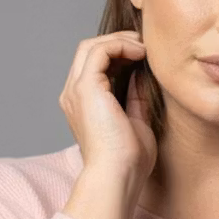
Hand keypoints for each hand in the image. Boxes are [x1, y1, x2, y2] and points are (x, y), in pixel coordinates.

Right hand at [58, 31, 156, 185]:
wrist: (117, 177)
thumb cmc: (128, 162)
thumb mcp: (137, 122)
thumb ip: (136, 98)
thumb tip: (141, 75)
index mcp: (83, 105)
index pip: (94, 66)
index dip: (117, 55)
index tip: (143, 56)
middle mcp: (74, 95)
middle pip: (88, 51)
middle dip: (117, 42)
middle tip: (144, 46)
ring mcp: (76, 90)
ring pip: (91, 47)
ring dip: (119, 41)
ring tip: (144, 47)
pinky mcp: (86, 88)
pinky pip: (100, 51)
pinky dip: (120, 45)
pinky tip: (141, 53)